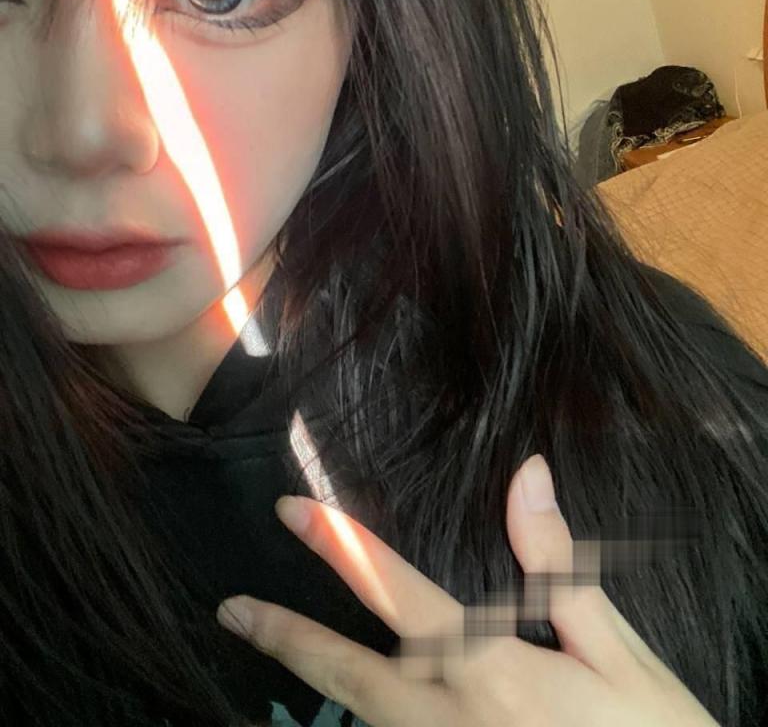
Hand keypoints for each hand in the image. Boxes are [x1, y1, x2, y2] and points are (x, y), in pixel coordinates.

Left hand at [217, 454, 719, 726]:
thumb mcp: (619, 653)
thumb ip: (558, 565)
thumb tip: (527, 475)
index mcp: (489, 667)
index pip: (396, 591)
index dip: (340, 545)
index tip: (293, 510)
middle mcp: (449, 717)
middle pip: (348, 673)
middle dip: (286, 636)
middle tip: (232, 611)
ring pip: (359, 718)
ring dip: (314, 680)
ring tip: (272, 644)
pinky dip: (361, 721)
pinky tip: (352, 706)